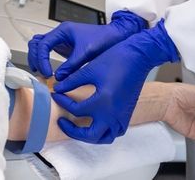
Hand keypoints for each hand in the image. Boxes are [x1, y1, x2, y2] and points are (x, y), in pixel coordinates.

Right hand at [27, 10, 146, 78]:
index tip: (48, 73)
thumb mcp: (87, 53)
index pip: (43, 44)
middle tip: (42, 73)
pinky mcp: (65, 48)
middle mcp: (60, 34)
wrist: (116, 37)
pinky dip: (44, 60)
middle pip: (36, 43)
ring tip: (41, 72)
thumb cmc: (104, 39)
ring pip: (40, 46)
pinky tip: (48, 71)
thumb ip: (72, 65)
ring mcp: (61, 41)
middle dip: (35, 58)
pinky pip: (48, 52)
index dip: (42, 59)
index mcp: (63, 31)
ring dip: (37, 58)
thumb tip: (59, 78)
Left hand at [51, 21, 179, 143]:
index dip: (63, 102)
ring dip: (89, 136)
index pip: (76, 110)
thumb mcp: (90, 69)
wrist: (138, 56)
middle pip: (89, 135)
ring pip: (104, 137)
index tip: (56, 94)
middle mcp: (113, 114)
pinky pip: (115, 132)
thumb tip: (58, 89)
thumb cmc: (116, 59)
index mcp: (103, 102)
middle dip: (73, 131)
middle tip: (62, 121)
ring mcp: (122, 116)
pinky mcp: (127, 114)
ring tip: (77, 127)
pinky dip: (104, 132)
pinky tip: (95, 123)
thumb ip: (72, 82)